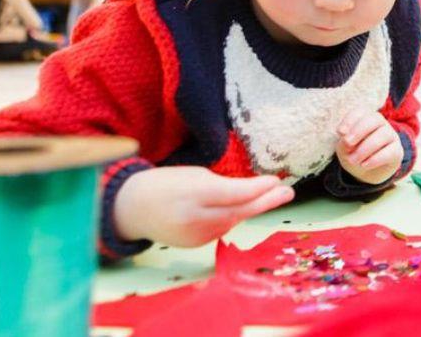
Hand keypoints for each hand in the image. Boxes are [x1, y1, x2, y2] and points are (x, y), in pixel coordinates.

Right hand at [113, 166, 293, 246]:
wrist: (132, 209)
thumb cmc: (166, 184)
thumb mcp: (194, 175)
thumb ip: (225, 185)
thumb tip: (256, 191)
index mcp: (194, 193)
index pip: (234, 193)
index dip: (258, 188)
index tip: (277, 181)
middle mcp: (196, 218)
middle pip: (240, 211)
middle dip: (267, 202)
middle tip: (289, 192)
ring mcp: (196, 235)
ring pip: (233, 220)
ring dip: (248, 208)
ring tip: (261, 194)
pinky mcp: (195, 245)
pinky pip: (222, 229)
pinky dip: (229, 218)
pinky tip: (225, 210)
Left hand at [336, 108, 403, 184]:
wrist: (365, 173)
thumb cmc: (353, 154)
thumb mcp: (344, 149)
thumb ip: (345, 143)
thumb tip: (348, 141)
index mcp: (366, 119)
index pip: (361, 112)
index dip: (350, 120)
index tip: (340, 132)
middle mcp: (381, 124)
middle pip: (375, 118)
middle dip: (359, 130)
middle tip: (347, 143)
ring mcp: (391, 136)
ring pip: (383, 135)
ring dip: (365, 148)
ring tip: (353, 160)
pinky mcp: (397, 152)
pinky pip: (390, 152)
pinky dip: (375, 159)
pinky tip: (364, 165)